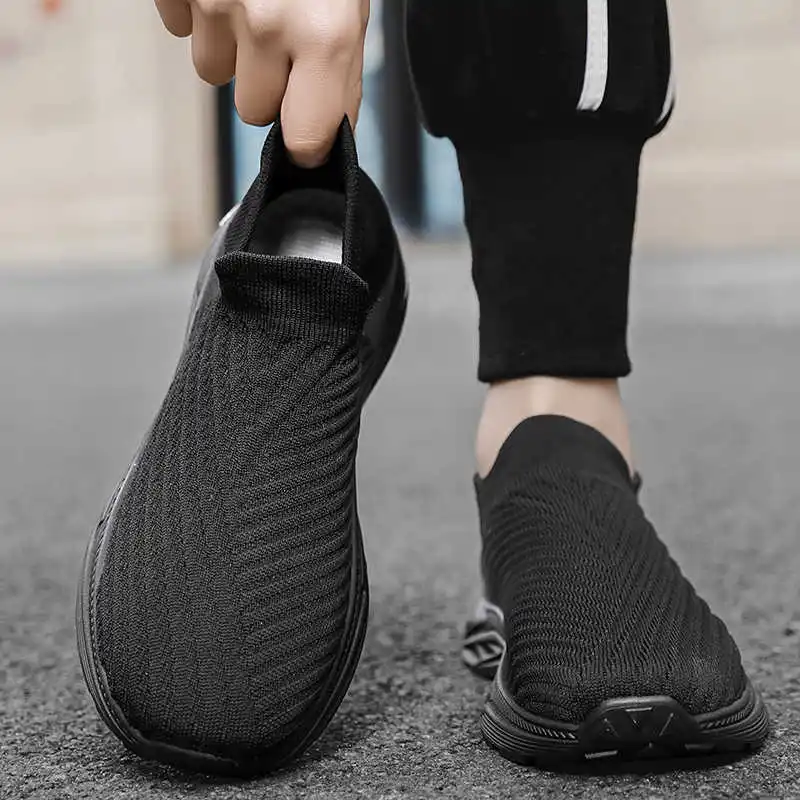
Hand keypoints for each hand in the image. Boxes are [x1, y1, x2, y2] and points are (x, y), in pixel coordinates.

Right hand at [155, 0, 368, 166]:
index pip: (304, 141)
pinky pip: (180, 27)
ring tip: (252, 1)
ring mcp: (214, 2)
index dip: (306, 140)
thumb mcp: (350, 8)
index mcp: (323, 36)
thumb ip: (341, 74)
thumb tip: (330, 133)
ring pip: (212, 71)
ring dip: (229, 47)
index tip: (306, 133)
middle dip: (265, 84)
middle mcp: (267, 25)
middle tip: (282, 38)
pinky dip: (197, 12)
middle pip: (252, 110)